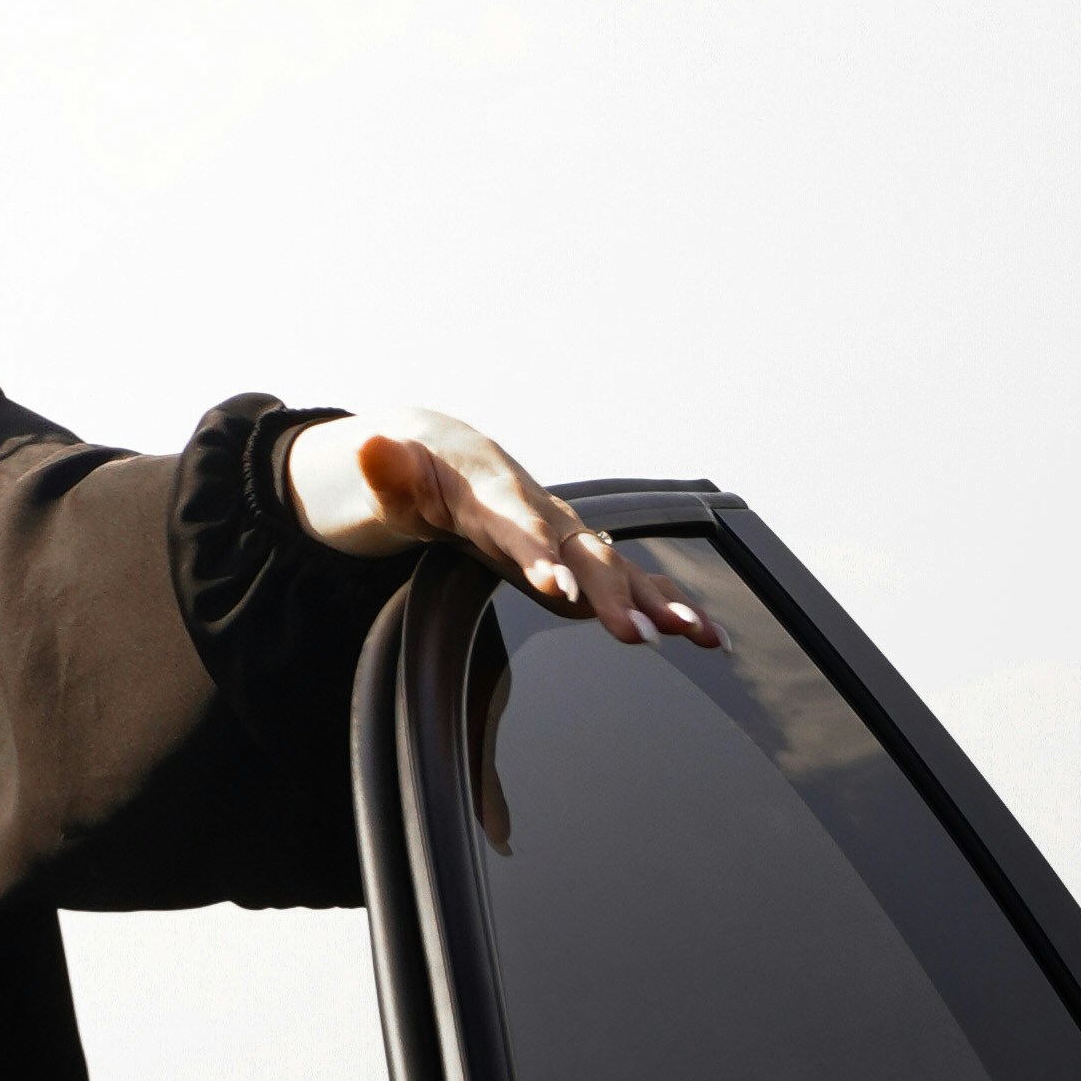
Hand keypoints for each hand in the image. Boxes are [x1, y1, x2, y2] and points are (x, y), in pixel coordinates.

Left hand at [285, 407, 721, 649]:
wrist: (444, 456)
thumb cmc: (413, 474)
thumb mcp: (383, 476)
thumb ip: (385, 470)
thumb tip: (374, 446)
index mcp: (492, 491)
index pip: (517, 522)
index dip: (539, 554)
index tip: (559, 588)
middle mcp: (541, 510)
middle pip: (583, 551)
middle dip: (612, 593)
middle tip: (638, 633)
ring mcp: (564, 535)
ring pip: (618, 567)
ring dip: (659, 600)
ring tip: (699, 635)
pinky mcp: (577, 559)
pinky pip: (626, 581)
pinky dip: (665, 603)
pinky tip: (706, 634)